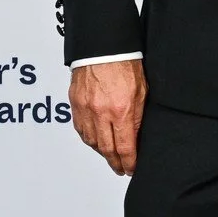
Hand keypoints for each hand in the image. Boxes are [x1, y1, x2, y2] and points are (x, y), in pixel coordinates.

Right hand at [69, 59, 146, 175]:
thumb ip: (137, 118)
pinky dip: (89, 139)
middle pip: (106, 149)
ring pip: (92, 141)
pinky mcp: (75, 103)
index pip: (125, 147)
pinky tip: (95, 141)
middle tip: (121, 168)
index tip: (132, 169)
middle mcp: (101, 113)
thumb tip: (136, 138)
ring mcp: (85, 109)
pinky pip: (80, 129)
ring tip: (110, 157)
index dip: (129, 162)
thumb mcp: (142, 93)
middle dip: (115, 162)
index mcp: (121, 111)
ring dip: (101, 152)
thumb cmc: (126, 64)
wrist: (104, 47)